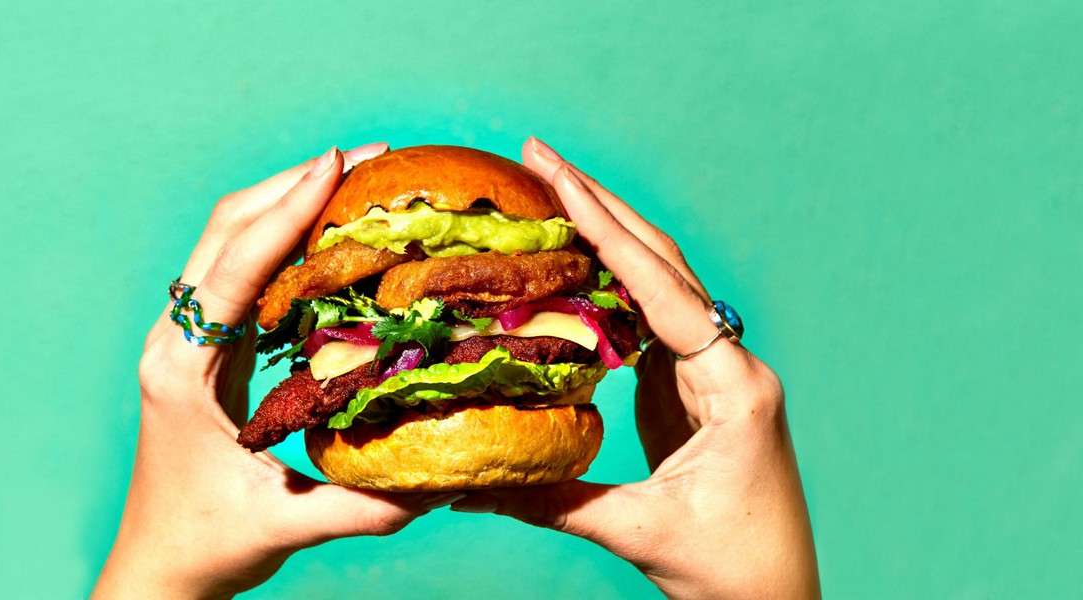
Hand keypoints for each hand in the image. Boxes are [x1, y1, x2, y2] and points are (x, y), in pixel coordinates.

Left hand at [92, 144, 460, 599]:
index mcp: (183, 367)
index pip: (236, 265)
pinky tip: (334, 237)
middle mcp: (177, 338)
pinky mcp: (207, 348)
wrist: (160, 566)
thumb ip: (367, 504)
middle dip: (292, 184)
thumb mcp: (288, 524)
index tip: (338, 162)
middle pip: (225, 229)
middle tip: (366, 157)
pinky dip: (286, 241)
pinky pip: (244, 272)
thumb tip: (447, 479)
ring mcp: (188, 339)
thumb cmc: (208, 544)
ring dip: (287, 203)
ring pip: (230, 241)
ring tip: (357, 180)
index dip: (288, 210)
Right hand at [449, 138, 819, 598]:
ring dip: (604, 237)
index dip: (605, 228)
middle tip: (540, 155)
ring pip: (657, 286)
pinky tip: (566, 267)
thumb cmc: (731, 571)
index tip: (557, 175)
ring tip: (547, 192)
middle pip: (663, 264)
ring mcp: (713, 375)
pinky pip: (645, 323)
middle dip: (601, 206)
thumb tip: (468, 487)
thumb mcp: (637, 531)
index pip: (661, 287)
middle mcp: (730, 364)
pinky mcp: (693, 393)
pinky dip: (604, 289)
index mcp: (734, 384)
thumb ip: (552, 499)